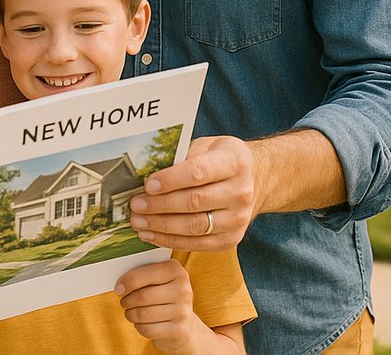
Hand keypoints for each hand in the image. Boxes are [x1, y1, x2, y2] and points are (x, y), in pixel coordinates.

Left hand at [116, 260, 204, 353]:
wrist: (183, 325)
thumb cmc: (163, 297)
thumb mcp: (158, 280)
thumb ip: (142, 276)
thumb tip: (121, 285)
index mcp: (175, 270)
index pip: (145, 274)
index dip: (128, 281)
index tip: (119, 288)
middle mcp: (182, 289)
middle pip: (143, 296)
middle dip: (127, 300)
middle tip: (124, 301)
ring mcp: (182, 311)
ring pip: (143, 314)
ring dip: (131, 314)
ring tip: (131, 312)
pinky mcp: (178, 330)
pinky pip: (148, 329)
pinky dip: (139, 326)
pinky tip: (142, 323)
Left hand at [129, 135, 254, 251]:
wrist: (255, 180)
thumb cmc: (222, 160)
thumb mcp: (208, 146)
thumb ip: (183, 157)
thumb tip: (148, 172)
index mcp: (235, 162)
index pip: (198, 173)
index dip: (170, 180)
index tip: (148, 185)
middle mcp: (241, 192)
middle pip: (194, 202)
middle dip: (159, 205)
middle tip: (135, 205)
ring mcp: (238, 219)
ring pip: (194, 226)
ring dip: (161, 226)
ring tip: (138, 221)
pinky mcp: (231, 239)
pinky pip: (196, 244)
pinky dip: (170, 241)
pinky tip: (151, 234)